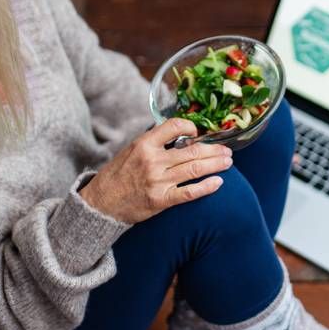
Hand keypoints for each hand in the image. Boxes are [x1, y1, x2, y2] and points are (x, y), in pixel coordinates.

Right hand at [79, 117, 232, 223]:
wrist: (101, 203)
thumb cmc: (118, 175)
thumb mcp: (131, 150)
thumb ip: (154, 142)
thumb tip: (180, 133)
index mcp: (144, 144)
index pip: (174, 126)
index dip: (191, 127)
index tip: (199, 132)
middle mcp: (152, 161)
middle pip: (192, 150)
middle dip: (214, 150)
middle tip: (227, 150)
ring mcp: (158, 181)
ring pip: (195, 169)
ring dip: (215, 165)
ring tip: (227, 162)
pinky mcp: (161, 200)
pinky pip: (189, 193)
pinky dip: (206, 187)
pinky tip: (218, 182)